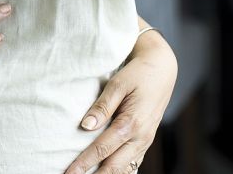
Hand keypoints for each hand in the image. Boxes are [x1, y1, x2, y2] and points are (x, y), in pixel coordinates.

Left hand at [64, 31, 177, 173]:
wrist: (162, 69)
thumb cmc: (137, 74)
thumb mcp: (117, 85)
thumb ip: (102, 107)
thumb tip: (85, 126)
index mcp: (131, 123)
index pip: (102, 149)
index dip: (84, 163)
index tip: (70, 173)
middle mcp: (141, 137)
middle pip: (114, 166)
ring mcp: (145, 141)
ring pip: (125, 168)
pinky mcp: (146, 140)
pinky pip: (133, 162)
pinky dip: (119, 171)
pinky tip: (106, 173)